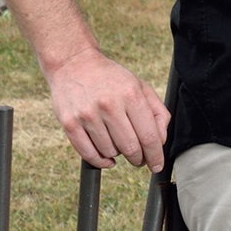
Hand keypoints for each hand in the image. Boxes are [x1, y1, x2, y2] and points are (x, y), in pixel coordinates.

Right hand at [44, 47, 169, 169]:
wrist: (74, 65)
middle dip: (138, 159)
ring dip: (118, 155)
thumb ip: (156, 112)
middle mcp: (109, 105)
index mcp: (131, 94)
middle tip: (139, 159)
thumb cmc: (112, 79)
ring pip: (110, 152)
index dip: (155, 155)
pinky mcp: (70, 124)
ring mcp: (88, 115)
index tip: (157, 166)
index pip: (149, 135)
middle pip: (131, 147)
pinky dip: (101, 161)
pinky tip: (107, 158)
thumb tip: (160, 141)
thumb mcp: (140, 87)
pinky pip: (89, 154)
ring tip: (118, 142)